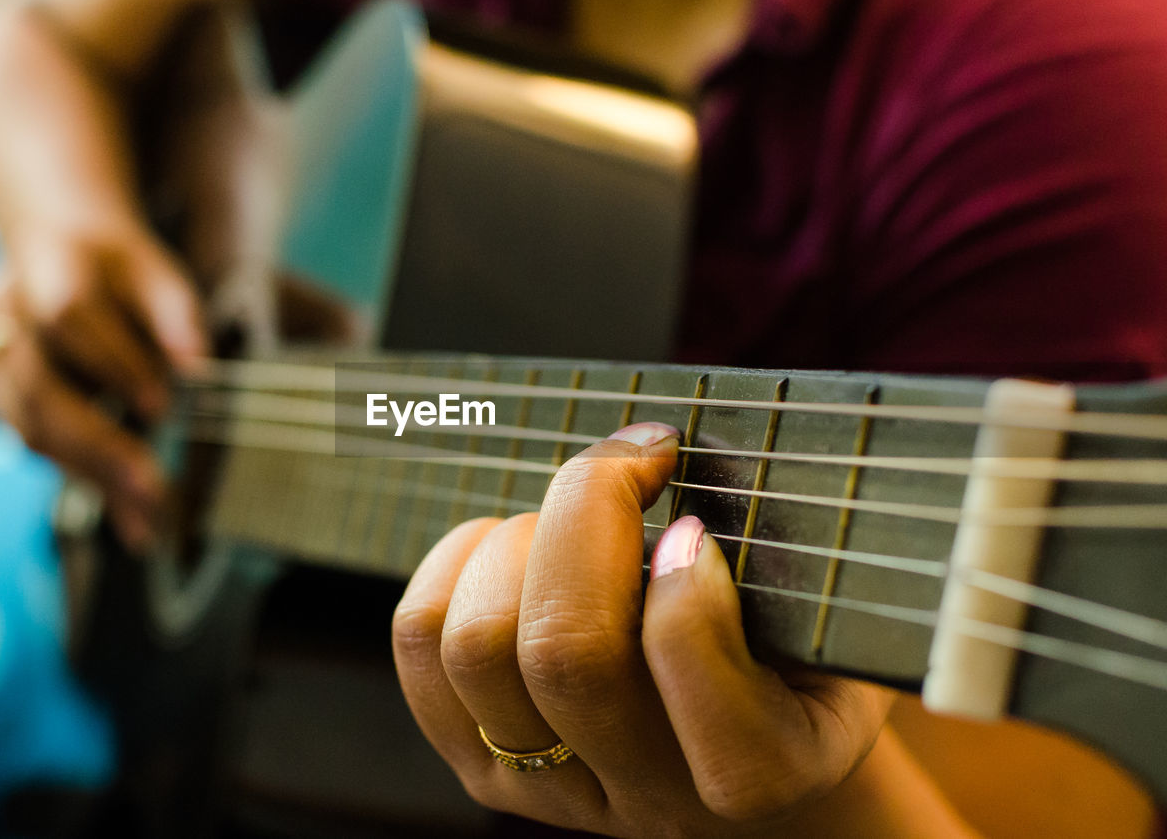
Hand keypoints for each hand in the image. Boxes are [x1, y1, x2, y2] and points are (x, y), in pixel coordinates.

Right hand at [0, 226, 204, 549]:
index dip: (110, 361)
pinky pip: (36, 446)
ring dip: (90, 477)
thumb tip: (198, 368)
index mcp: (41, 264)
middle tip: (153, 490)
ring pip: (30, 427)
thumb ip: (174, 313)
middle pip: (38, 387)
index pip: (67, 313)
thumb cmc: (116, 268)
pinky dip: (85, 481)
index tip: (163, 406)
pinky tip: (128, 515)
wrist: (53, 250)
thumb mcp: (154, 269)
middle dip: (98, 444)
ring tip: (147, 518)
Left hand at [392, 422, 894, 835]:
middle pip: (564, 655)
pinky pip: (420, 645)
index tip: (694, 523)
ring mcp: (551, 790)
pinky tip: (517, 546)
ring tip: (571, 525)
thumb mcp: (828, 613)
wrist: (749, 756)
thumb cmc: (793, 657)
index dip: (685, 591)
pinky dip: (457, 562)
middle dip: (583, 515)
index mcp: (766, 769)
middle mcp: (650, 797)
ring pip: (476, 648)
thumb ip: (785, 559)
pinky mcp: (480, 764)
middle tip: (631, 469)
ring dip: (517, 544)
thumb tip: (671, 452)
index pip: (706, 700)